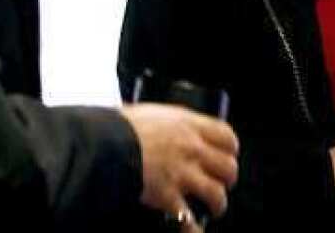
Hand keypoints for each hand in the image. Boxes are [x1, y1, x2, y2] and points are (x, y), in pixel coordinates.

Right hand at [119, 102, 238, 222]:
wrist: (103, 145)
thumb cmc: (119, 126)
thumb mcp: (150, 114)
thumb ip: (165, 123)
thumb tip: (163, 127)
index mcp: (187, 124)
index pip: (226, 136)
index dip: (230, 148)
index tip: (228, 153)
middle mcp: (191, 149)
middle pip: (227, 166)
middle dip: (227, 177)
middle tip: (222, 181)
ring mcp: (182, 174)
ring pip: (216, 193)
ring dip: (217, 203)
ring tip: (214, 207)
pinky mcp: (168, 198)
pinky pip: (189, 219)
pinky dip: (192, 227)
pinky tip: (193, 229)